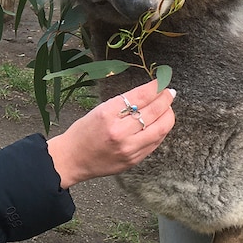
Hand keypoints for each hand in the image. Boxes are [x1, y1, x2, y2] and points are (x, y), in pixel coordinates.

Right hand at [47, 80, 175, 188]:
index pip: (139, 97)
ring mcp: (128, 148)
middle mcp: (119, 132)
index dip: (155, 88)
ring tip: (168, 108)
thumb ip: (122, 105)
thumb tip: (147, 95)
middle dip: (166, 99)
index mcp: (107, 114)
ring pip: (160, 129)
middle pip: (153, 112)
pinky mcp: (134, 160)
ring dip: (168, 116)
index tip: (161, 82)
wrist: (72, 159)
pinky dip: (161, 130)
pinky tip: (160, 124)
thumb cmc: (82, 132)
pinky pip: (155, 143)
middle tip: (170, 93)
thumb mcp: (98, 111)